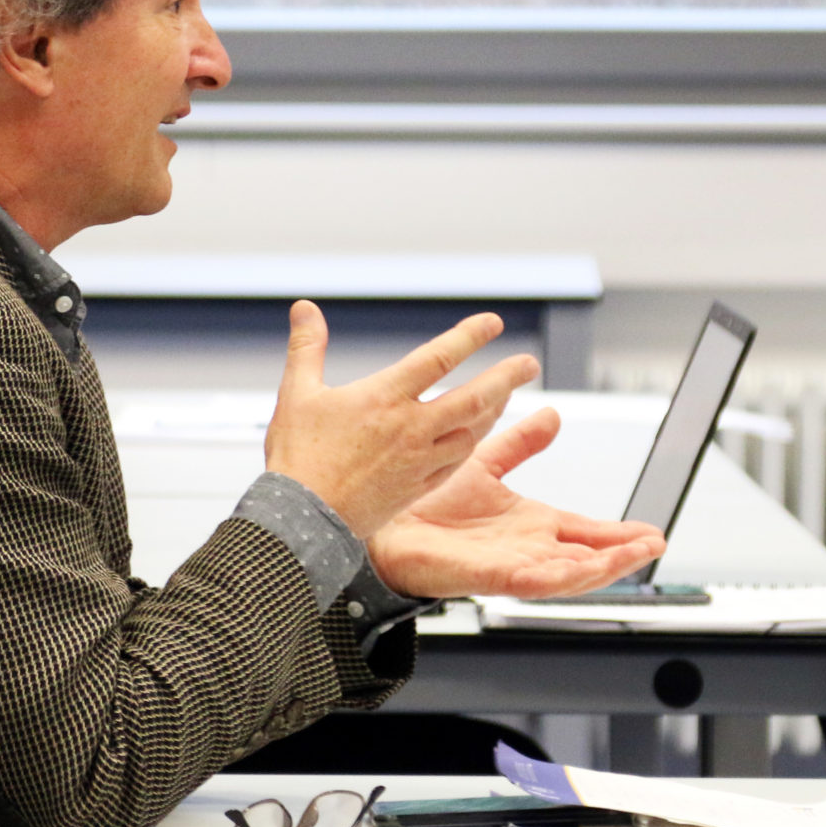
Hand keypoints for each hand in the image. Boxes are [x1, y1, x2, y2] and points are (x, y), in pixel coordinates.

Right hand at [264, 302, 539, 538]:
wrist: (300, 519)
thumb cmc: (297, 456)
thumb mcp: (296, 393)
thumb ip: (307, 346)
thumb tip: (304, 307)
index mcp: (383, 399)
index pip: (438, 359)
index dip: (469, 337)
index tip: (493, 324)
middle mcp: (409, 428)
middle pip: (472, 398)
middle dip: (506, 378)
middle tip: (529, 364)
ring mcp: (417, 460)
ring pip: (471, 432)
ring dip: (494, 410)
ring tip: (505, 395)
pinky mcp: (417, 488)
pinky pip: (458, 462)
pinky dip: (473, 443)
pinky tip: (476, 436)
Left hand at [366, 407, 667, 597]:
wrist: (380, 525)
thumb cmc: (424, 504)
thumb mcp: (484, 463)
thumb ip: (519, 443)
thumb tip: (552, 416)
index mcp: (527, 525)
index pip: (584, 532)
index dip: (617, 533)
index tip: (652, 531)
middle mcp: (524, 548)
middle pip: (586, 557)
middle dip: (623, 554)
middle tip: (656, 543)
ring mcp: (508, 565)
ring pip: (568, 573)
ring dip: (604, 566)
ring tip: (636, 555)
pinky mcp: (486, 576)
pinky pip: (531, 582)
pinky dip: (560, 578)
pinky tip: (583, 570)